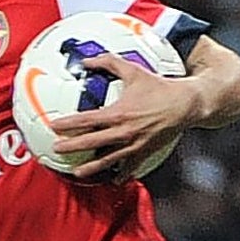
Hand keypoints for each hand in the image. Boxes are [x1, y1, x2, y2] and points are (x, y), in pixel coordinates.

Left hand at [45, 52, 195, 180]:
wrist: (185, 104)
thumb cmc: (159, 87)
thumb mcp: (133, 71)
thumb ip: (109, 62)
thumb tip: (87, 60)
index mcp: (118, 113)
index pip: (86, 120)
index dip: (68, 124)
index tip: (54, 126)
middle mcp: (123, 132)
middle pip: (91, 142)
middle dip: (71, 147)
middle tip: (56, 150)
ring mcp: (134, 145)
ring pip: (108, 160)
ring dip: (91, 168)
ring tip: (77, 173)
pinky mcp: (145, 153)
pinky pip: (130, 168)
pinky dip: (121, 175)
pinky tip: (112, 180)